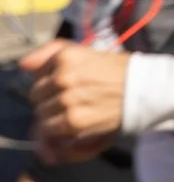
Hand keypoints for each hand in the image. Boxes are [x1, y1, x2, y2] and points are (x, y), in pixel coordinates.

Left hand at [29, 40, 126, 160]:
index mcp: (65, 57)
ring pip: (41, 113)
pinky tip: (74, 123)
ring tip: (73, 113)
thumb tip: (24, 65)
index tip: (64, 86)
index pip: (37, 74)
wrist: (142, 90)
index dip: (48, 83)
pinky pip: (51, 128)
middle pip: (36, 95)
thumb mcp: (84, 51)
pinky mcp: (73, 120)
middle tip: (69, 101)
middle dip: (48, 100)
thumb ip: (51, 51)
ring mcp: (67, 99)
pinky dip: (58, 130)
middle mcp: (63, 76)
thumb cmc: (115, 70)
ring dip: (53, 116)